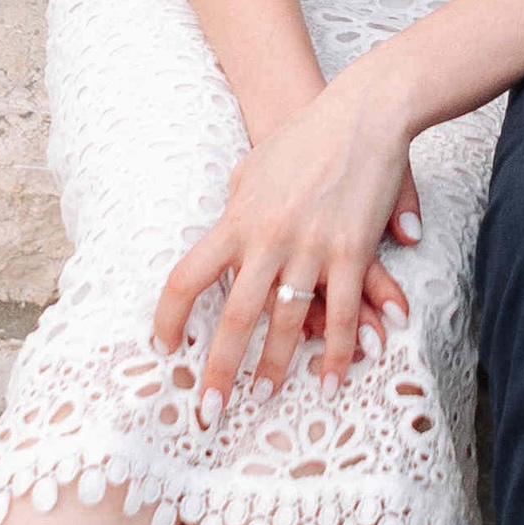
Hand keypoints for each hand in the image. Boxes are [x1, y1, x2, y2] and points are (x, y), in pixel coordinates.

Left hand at [153, 72, 419, 407]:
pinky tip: (331, 382)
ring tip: (263, 399)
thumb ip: (237, 205)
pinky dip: (336, 353)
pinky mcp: (351, 252)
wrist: (360, 113)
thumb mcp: (253, 168)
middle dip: (218, 369)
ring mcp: (310, 248)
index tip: (163, 347)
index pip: (187, 277)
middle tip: (208, 411)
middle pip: (234, 317)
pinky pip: (342, 315)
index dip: (170, 317)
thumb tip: (227, 228)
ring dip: (274, 369)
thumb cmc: (303, 137)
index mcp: (236, 220)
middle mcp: (267, 240)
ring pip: (286, 324)